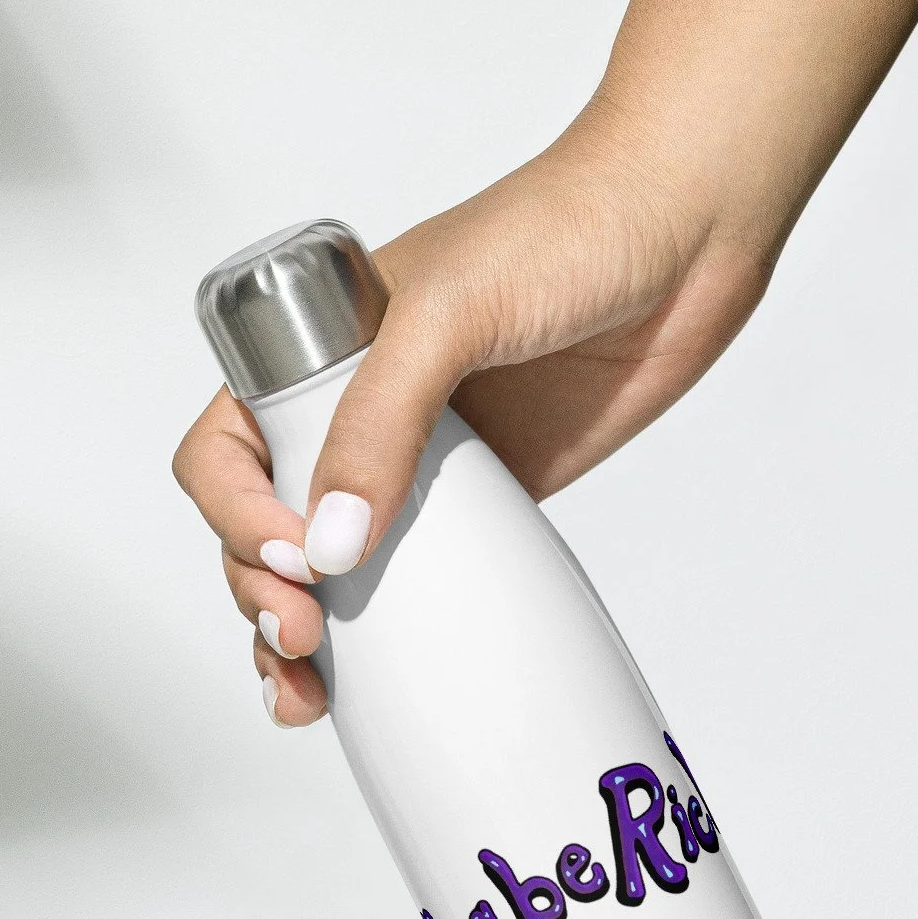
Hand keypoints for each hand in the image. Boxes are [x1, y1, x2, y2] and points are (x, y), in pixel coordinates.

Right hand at [172, 111, 783, 727]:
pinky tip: (368, 680)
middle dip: (260, 593)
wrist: (689, 230)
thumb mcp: (451, 312)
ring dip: (300, 635)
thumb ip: (382, 422)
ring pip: (329, 567)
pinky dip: (384, 635)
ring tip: (303, 693)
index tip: (295, 556)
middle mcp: (356, 412)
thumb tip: (331, 546)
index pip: (228, 450)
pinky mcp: (488, 502)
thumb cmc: (566, 225)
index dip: (237, 514)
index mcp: (317, 353)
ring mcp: (420, 463)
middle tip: (302, 638)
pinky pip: (418, 578)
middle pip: (264, 526)